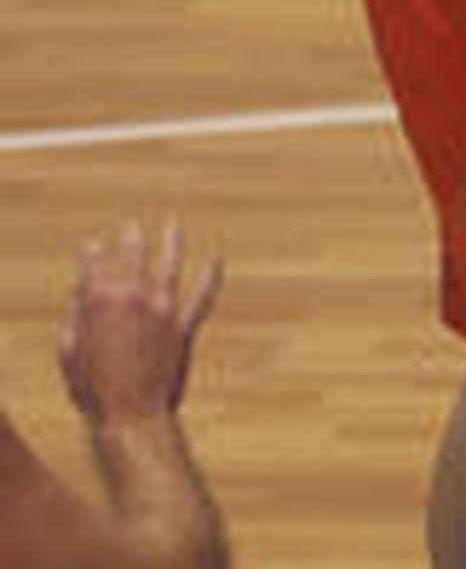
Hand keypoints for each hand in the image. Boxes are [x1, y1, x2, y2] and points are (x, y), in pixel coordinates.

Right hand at [58, 220, 221, 427]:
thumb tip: (78, 293)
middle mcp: (134, 296)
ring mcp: (162, 309)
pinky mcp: (184, 325)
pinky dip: (210, 276)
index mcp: (100, 301)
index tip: (89, 247)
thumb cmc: (93, 392)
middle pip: (134, 254)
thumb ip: (73, 319)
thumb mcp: (68, 355)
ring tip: (172, 225)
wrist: (131, 419)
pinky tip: (216, 259)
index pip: (93, 263)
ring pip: (170, 264)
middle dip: (130, 237)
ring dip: (172, 242)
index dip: (89, 253)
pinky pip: (202, 295)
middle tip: (130, 225)